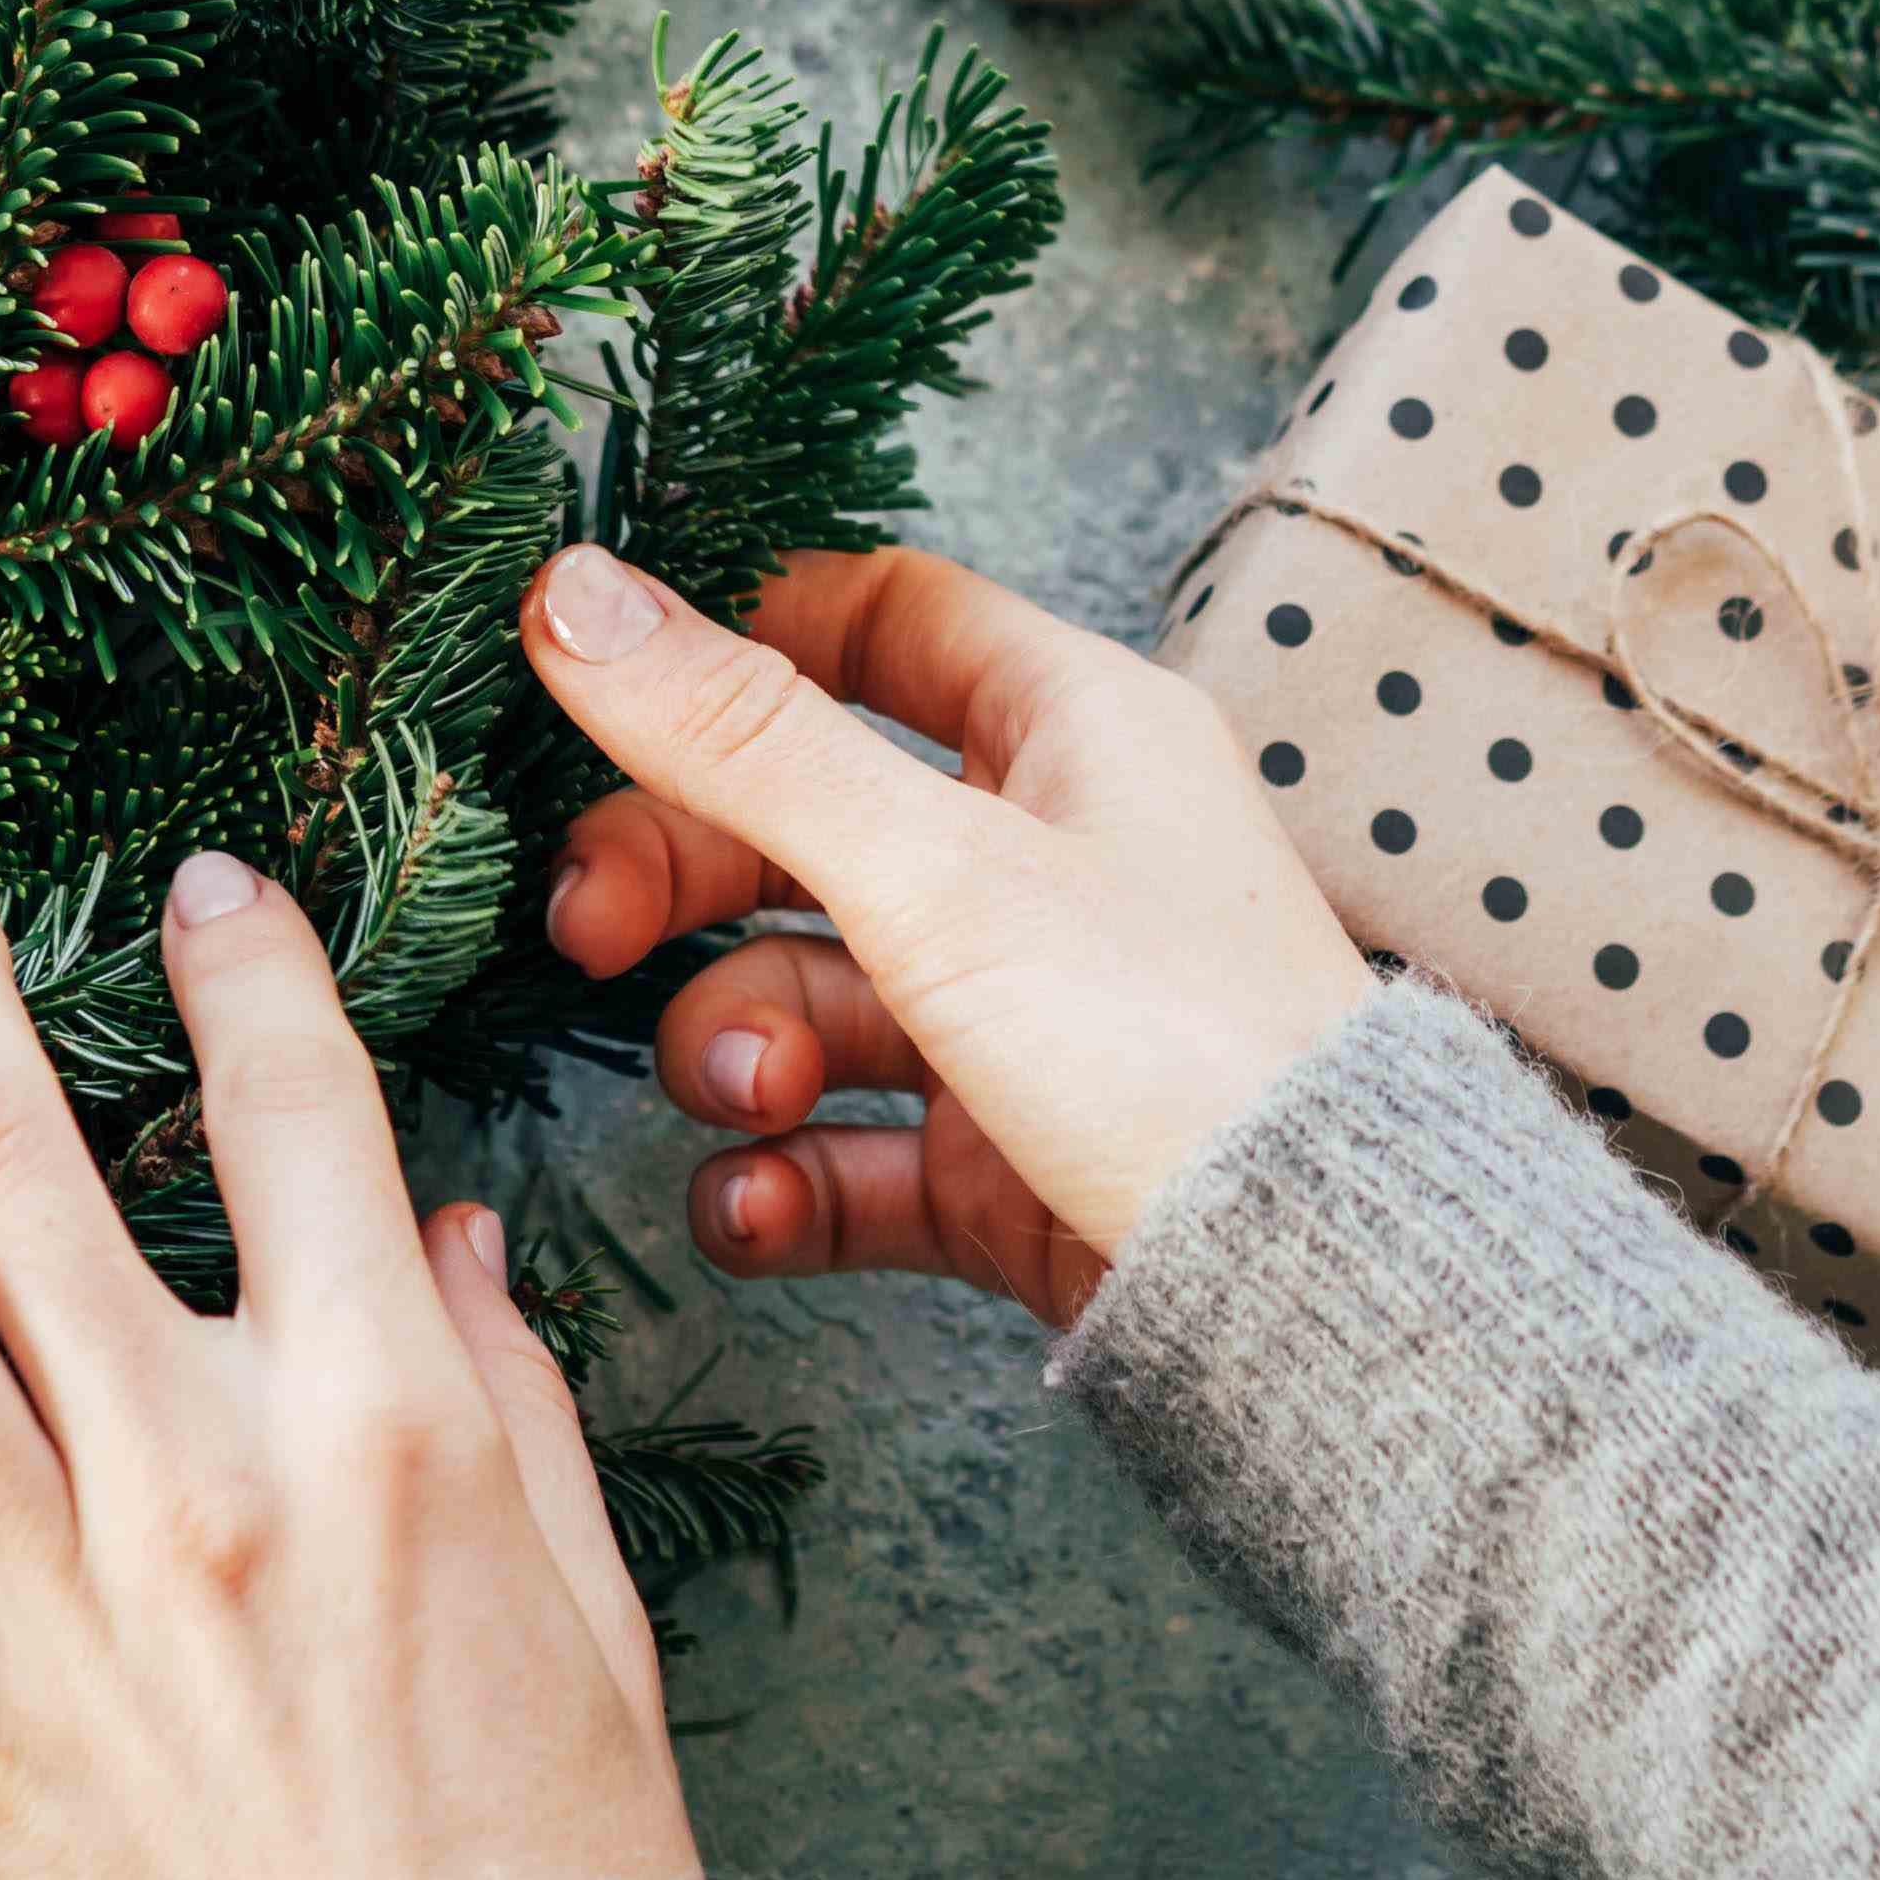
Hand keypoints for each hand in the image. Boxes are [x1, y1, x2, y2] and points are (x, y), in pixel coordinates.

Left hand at [0, 853, 697, 1879]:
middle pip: (10, 1157)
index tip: (199, 892)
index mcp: (378, 1425)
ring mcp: (46, 1606)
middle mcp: (194, 1484)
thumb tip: (444, 1220)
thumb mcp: (585, 1590)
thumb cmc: (547, 1855)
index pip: (289, 1107)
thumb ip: (504, 1382)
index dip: (239, 961)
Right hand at [523, 541, 1373, 1325]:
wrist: (1307, 1290)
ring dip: (734, 1047)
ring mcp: (1016, 1015)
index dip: (740, 643)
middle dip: (681, 880)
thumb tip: (572, 590)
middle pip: (800, 822)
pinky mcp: (995, 1160)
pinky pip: (840, 1149)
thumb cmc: (1168, 1038)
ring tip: (754, 1096)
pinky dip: (781, 1177)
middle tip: (587, 931)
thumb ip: (740, 736)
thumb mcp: (931, 864)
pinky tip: (762, 1202)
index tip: (613, 691)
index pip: (880, 621)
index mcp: (1071, 731)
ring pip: (804, 997)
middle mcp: (1046, 859)